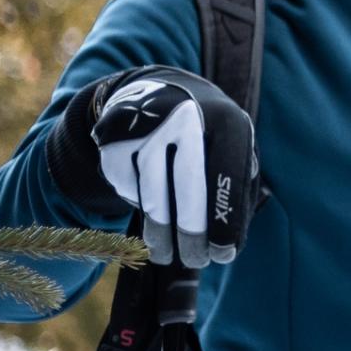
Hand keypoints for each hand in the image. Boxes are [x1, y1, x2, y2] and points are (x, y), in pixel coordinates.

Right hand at [49, 66, 257, 267]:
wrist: (156, 87)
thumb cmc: (207, 133)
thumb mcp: (232, 147)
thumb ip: (238, 188)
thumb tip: (230, 241)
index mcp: (227, 121)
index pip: (227, 178)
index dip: (225, 221)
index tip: (223, 255)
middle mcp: (186, 118)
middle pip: (187, 187)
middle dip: (192, 233)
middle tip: (196, 262)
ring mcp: (146, 126)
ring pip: (151, 194)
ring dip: (159, 233)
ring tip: (166, 255)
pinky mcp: (113, 138)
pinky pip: (127, 187)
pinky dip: (138, 203)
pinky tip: (149, 202)